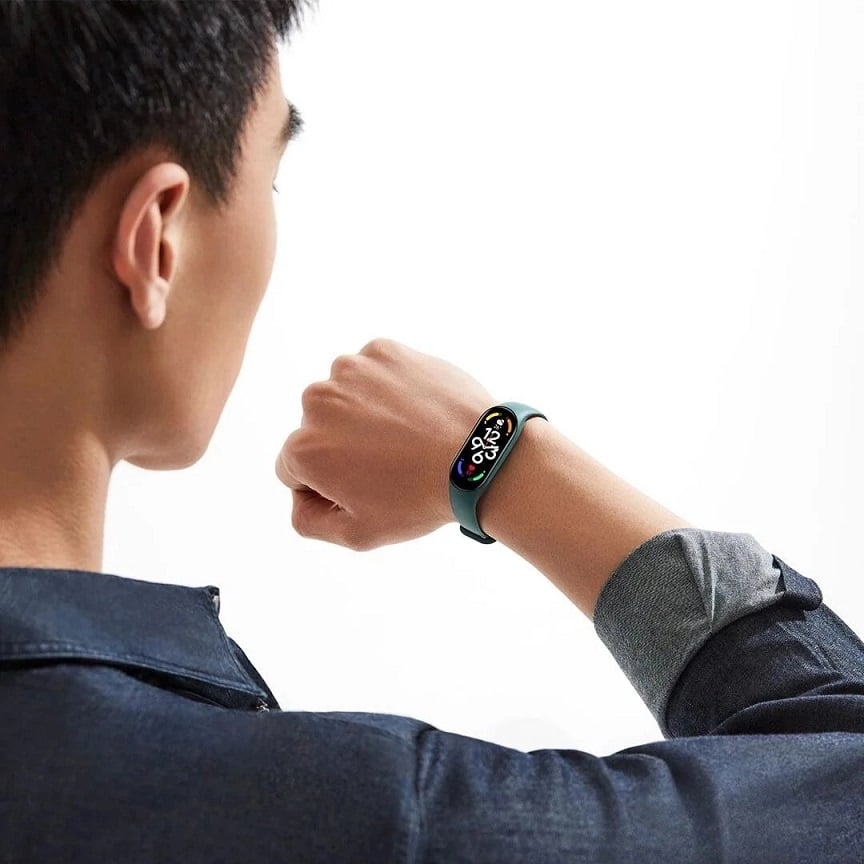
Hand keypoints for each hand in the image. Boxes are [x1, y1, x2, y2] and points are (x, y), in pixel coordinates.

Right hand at [274, 338, 494, 549]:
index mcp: (303, 448)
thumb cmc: (420, 499)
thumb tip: (299, 497)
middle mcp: (316, 401)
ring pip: (343, 396)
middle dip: (341, 443)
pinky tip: (416, 411)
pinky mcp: (382, 351)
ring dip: (363, 411)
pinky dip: (389, 388)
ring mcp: (350, 370)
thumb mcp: (358, 534)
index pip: (293, 467)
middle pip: (316, 427)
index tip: (365, 486)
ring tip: (405, 435)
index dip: (327, 483)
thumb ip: (308, 521)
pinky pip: (373, 372)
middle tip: (389, 462)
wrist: (479, 454)